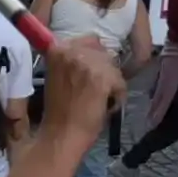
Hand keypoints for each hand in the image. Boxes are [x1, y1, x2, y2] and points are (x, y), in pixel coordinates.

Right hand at [39, 35, 126, 154]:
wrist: (60, 136)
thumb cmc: (57, 112)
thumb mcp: (57, 76)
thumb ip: (70, 62)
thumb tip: (91, 58)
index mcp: (57, 49)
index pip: (88, 40)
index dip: (92, 57)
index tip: (90, 72)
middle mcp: (72, 51)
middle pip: (103, 52)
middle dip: (102, 69)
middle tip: (95, 89)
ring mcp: (88, 64)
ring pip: (113, 67)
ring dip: (111, 82)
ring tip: (101, 100)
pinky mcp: (102, 79)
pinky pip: (120, 82)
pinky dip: (117, 96)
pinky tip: (106, 107)